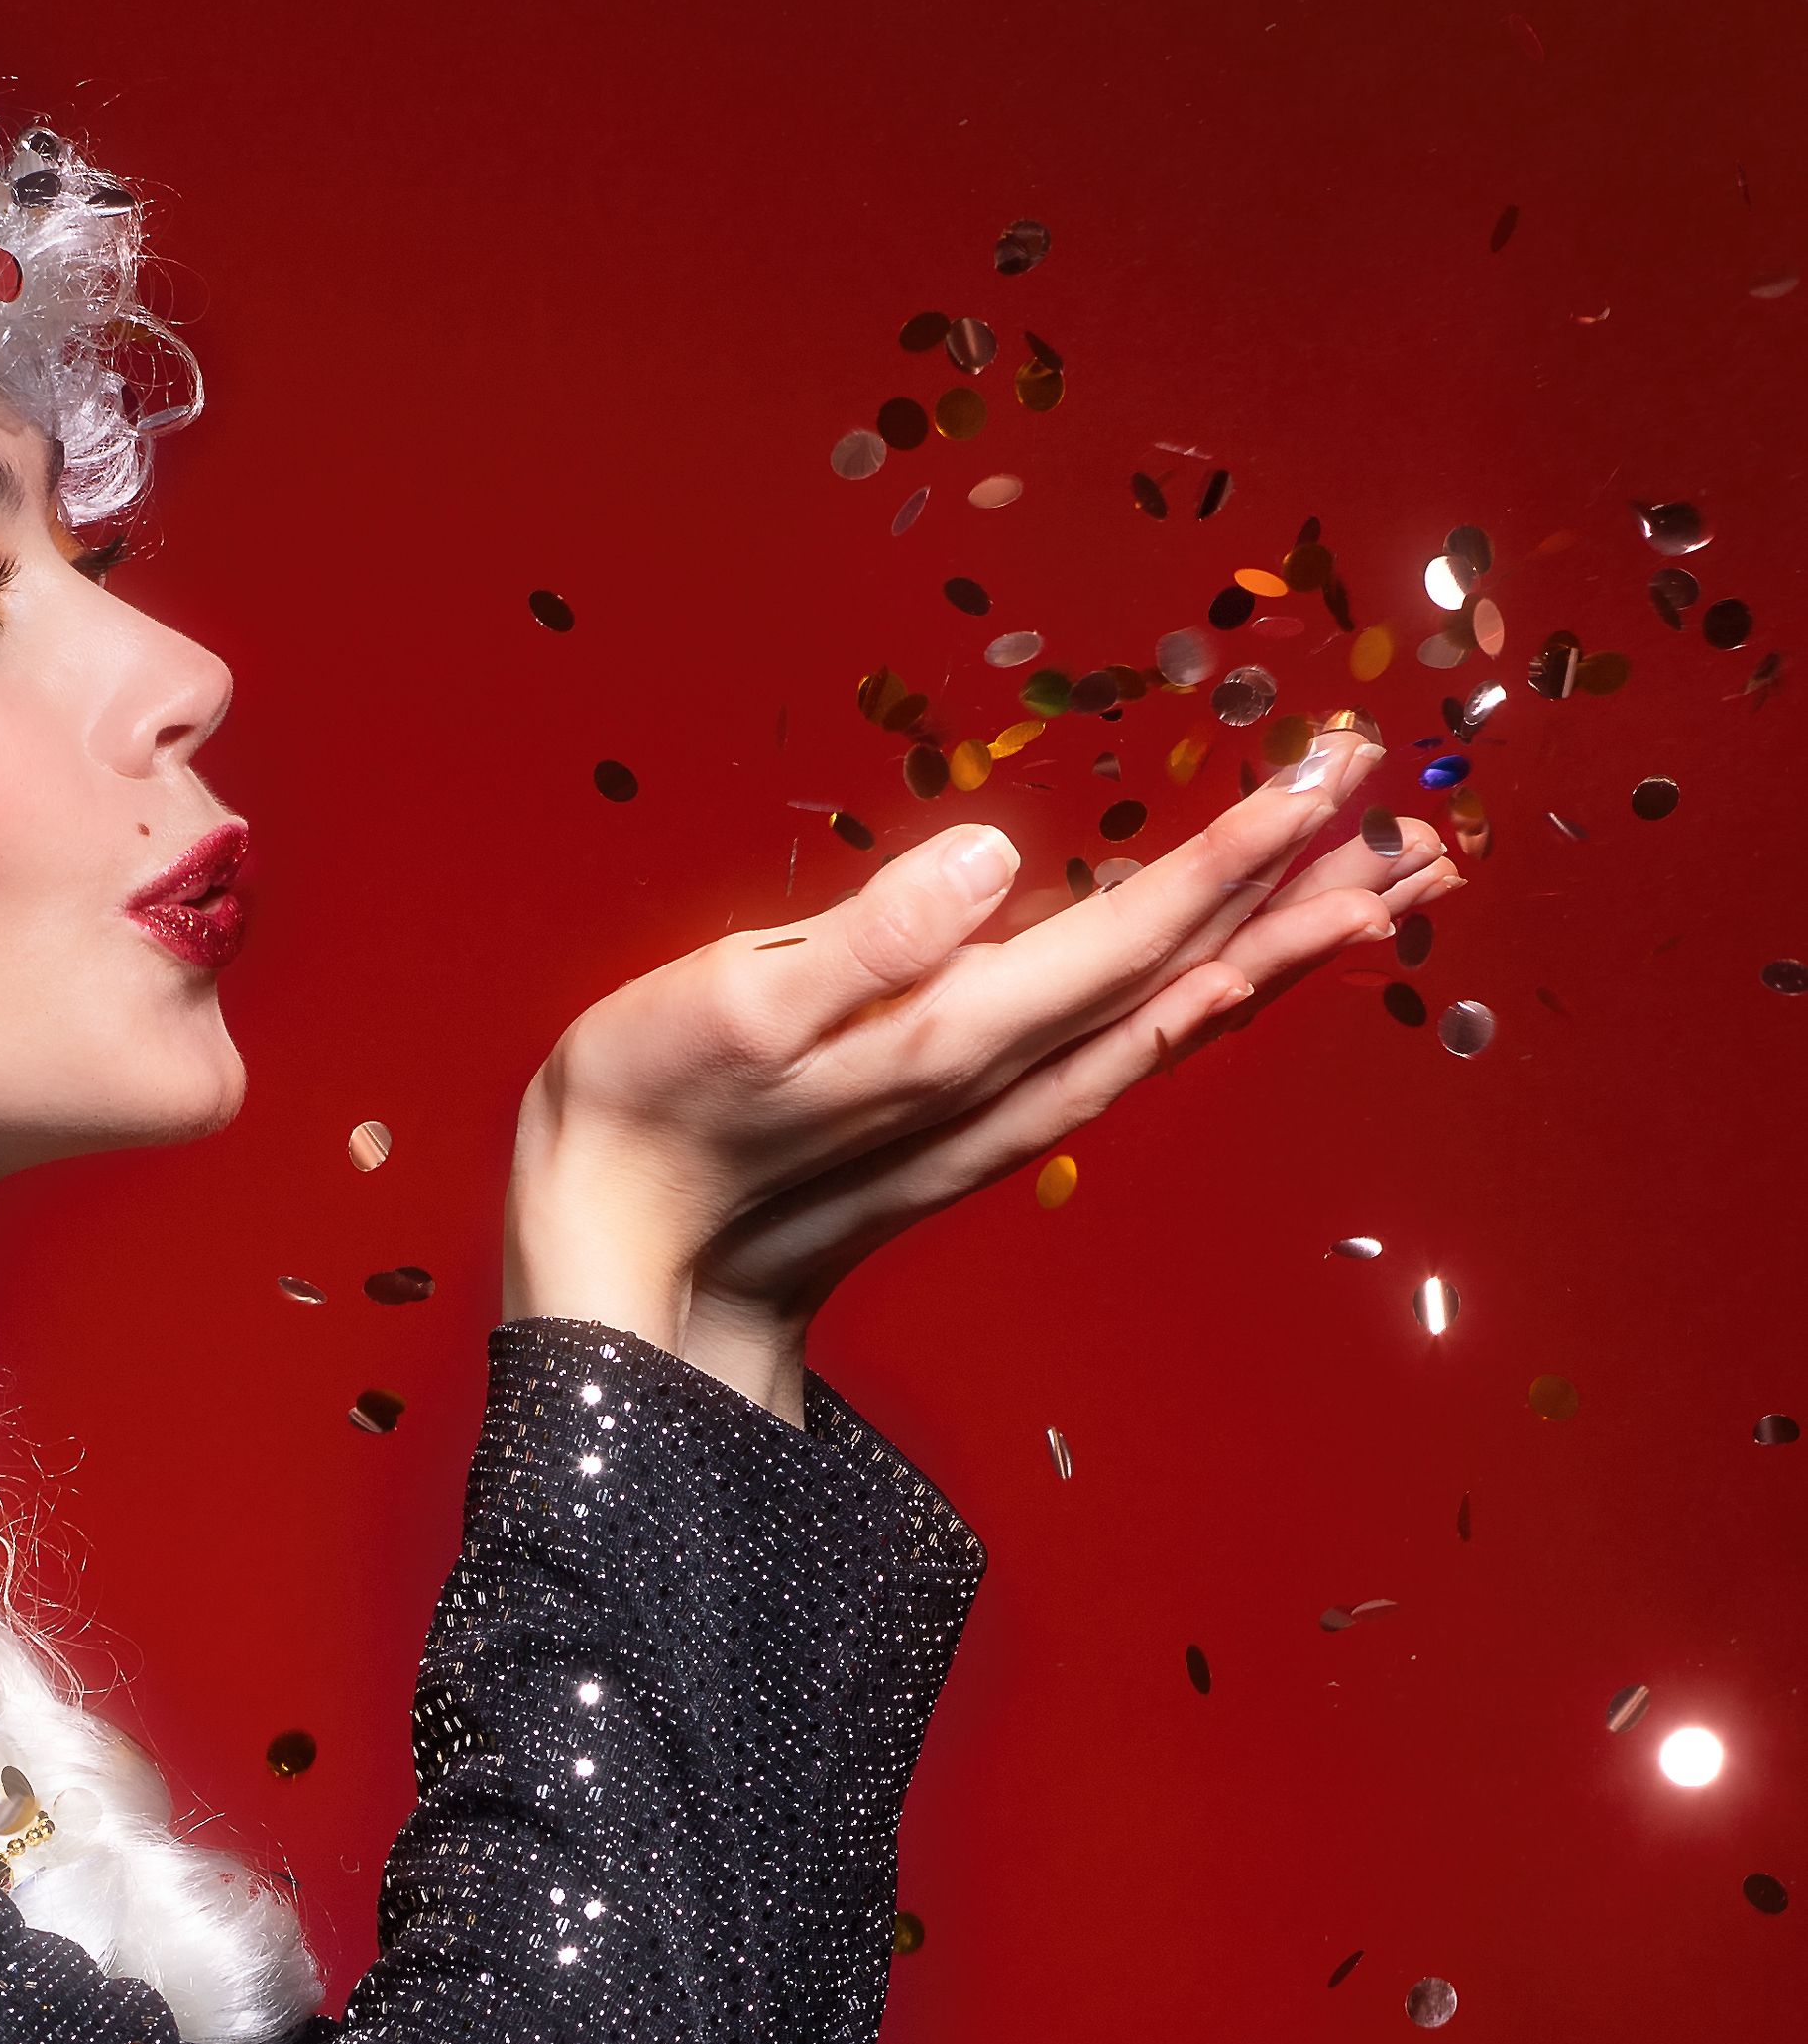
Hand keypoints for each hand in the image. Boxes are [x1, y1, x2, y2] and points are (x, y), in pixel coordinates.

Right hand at [501, 725, 1454, 1417]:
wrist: (620, 1274)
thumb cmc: (647, 1121)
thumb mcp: (729, 1007)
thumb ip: (863, 936)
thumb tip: (991, 857)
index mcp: (956, 1033)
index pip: (1136, 929)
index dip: (1242, 848)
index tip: (1336, 769)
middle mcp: (1000, 1081)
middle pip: (1188, 979)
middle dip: (1303, 897)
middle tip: (1422, 826)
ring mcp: (988, 1116)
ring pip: (1167, 1027)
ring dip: (1272, 960)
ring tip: (1372, 901)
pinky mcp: (960, 1133)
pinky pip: (1114, 1066)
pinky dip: (1190, 1021)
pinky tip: (1216, 993)